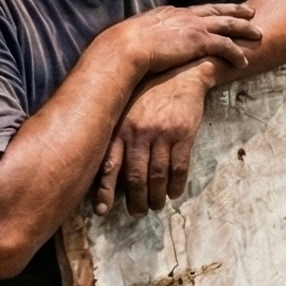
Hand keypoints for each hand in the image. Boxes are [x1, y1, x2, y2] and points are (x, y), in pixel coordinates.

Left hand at [94, 63, 217, 214]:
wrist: (181, 73)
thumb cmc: (148, 93)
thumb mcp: (126, 109)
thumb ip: (115, 134)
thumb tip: (105, 168)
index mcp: (120, 128)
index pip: (109, 165)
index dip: (104, 190)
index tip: (102, 210)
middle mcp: (139, 134)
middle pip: (135, 177)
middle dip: (135, 200)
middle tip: (137, 212)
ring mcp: (162, 135)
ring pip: (157, 176)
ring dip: (156, 197)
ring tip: (155, 206)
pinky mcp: (184, 135)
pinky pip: (179, 168)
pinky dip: (176, 185)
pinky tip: (174, 193)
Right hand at [106, 3, 259, 79]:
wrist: (124, 47)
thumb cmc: (121, 46)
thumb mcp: (134, 34)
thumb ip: (144, 35)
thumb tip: (139, 43)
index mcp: (170, 13)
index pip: (196, 10)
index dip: (211, 11)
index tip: (220, 11)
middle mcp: (185, 15)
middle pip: (217, 11)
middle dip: (235, 11)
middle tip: (250, 12)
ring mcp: (194, 27)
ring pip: (228, 25)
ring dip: (245, 30)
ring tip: (259, 34)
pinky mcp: (199, 41)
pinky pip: (226, 46)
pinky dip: (236, 53)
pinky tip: (244, 61)